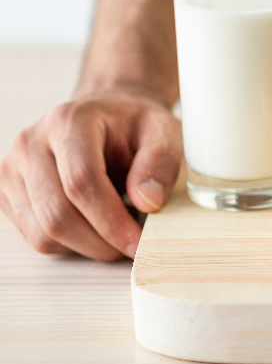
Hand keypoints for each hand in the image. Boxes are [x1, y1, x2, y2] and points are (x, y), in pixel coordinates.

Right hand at [0, 91, 181, 260]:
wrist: (106, 116)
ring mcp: (13, 169)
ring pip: (43, 233)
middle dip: (101, 242)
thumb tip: (148, 202)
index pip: (81, 182)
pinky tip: (96, 227)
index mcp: (69, 121)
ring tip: (118, 232)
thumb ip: (161, 162)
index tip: (138, 241)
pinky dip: (70, 243)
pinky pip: (36, 236)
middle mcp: (32, 143)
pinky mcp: (8, 193)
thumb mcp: (164, 131)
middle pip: (58, 214)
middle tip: (134, 247)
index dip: (111, 220)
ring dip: (87, 246)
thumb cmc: (134, 126)